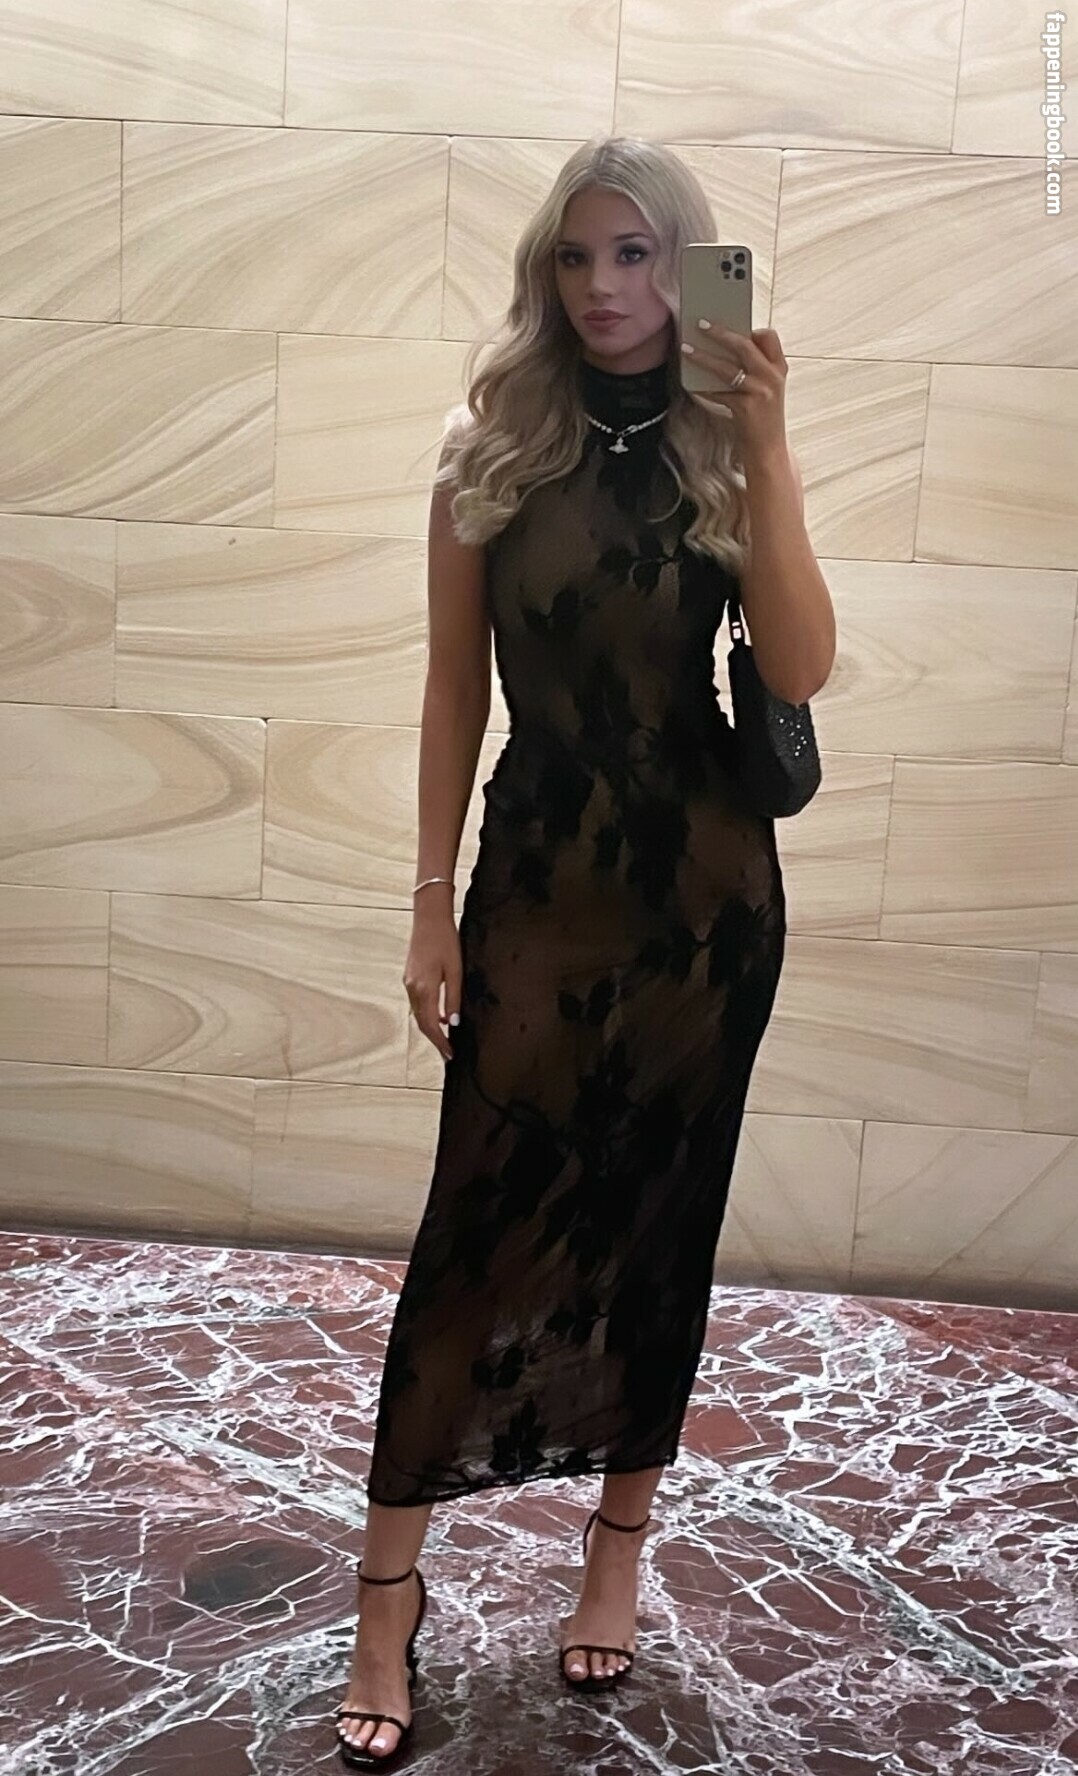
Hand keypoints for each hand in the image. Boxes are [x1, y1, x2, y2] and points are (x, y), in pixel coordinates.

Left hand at [681, 321, 789, 466]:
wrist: (769, 452)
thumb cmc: (763, 420)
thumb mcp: (766, 390)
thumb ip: (753, 370)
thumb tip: (721, 350)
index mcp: (779, 369)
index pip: (770, 337)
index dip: (751, 329)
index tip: (732, 323)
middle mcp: (772, 377)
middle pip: (744, 345)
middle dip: (720, 333)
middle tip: (701, 324)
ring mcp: (760, 392)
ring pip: (726, 368)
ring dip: (703, 357)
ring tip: (686, 350)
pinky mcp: (746, 408)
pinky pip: (718, 393)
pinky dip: (703, 389)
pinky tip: (692, 386)